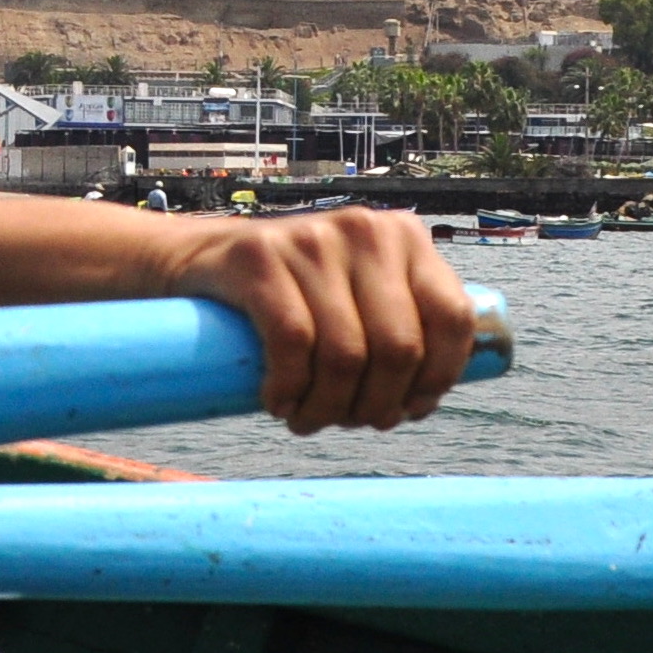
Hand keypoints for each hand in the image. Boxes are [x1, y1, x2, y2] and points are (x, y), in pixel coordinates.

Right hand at [160, 205, 474, 435]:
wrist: (200, 260)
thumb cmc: (293, 294)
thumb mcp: (358, 290)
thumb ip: (400, 320)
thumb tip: (431, 395)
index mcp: (405, 237)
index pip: (452, 318)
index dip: (438, 379)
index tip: (408, 409)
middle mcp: (365, 231)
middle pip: (398, 348)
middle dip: (376, 405)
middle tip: (349, 422)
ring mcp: (311, 240)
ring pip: (345, 355)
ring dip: (328, 409)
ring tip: (309, 421)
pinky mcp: (258, 257)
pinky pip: (292, 342)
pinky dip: (289, 390)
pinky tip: (279, 403)